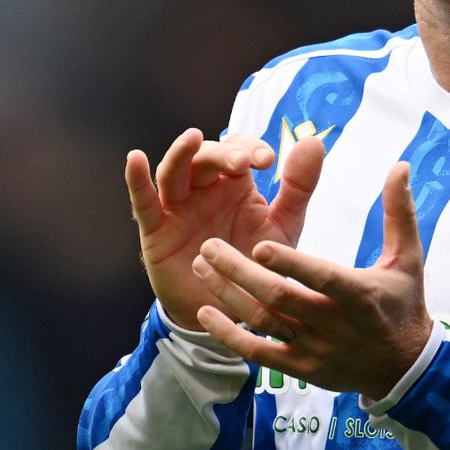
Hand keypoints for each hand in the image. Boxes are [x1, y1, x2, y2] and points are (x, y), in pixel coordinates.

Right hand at [126, 127, 324, 330]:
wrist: (234, 311)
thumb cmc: (257, 263)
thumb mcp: (284, 226)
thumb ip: (298, 187)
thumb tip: (314, 140)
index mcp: (236, 184)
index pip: (238, 149)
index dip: (249, 147)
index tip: (267, 160)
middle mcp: (205, 190)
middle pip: (206, 156)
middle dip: (223, 154)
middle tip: (243, 162)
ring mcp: (179, 208)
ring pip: (174, 171)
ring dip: (183, 154)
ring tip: (192, 137)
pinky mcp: (157, 232)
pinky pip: (144, 203)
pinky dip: (137, 180)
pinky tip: (136, 158)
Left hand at [191, 161, 433, 399]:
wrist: (403, 368)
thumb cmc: (403, 303)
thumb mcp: (408, 258)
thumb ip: (399, 212)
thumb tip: (401, 165)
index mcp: (358, 294)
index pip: (320, 278)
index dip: (290, 263)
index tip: (259, 244)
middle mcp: (333, 324)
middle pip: (279, 298)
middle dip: (240, 272)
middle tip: (208, 246)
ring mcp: (314, 349)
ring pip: (263, 321)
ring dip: (228, 294)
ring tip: (200, 266)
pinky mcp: (301, 369)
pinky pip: (257, 353)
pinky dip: (229, 334)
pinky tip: (204, 312)